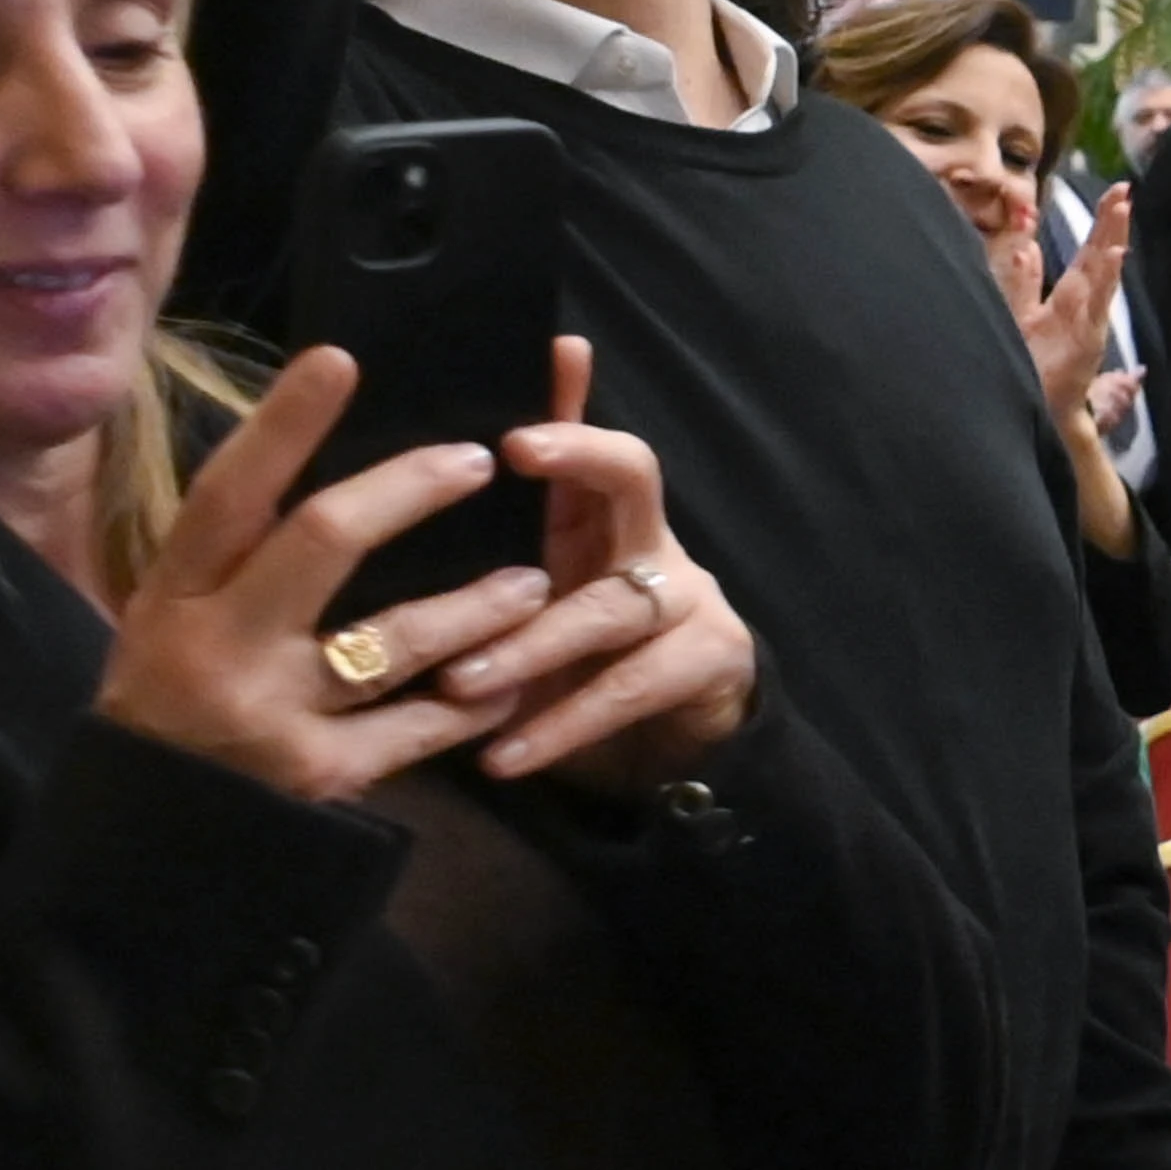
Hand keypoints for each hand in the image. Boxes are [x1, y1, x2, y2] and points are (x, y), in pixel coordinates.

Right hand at [93, 350, 564, 804]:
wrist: (154, 836)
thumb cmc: (174, 701)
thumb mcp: (175, 621)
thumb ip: (238, 559)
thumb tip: (318, 458)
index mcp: (175, 594)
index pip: (229, 491)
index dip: (284, 423)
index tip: (340, 359)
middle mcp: (218, 642)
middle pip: (322, 540)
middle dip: (406, 490)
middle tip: (477, 460)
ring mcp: (271, 710)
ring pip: (395, 640)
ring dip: (474, 606)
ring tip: (531, 580)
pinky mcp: (320, 775)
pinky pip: (419, 728)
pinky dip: (470, 703)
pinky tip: (512, 684)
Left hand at [435, 340, 761, 789]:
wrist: (676, 734)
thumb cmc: (584, 642)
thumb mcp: (544, 574)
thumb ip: (517, 511)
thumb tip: (489, 413)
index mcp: (604, 512)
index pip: (594, 438)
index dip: (569, 424)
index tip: (513, 426)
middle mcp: (651, 540)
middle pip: (633, 480)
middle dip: (578, 460)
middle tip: (511, 455)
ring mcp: (687, 601)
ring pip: (611, 607)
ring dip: (534, 643)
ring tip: (463, 681)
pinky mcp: (706, 665)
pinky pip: (628, 690)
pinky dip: (560, 725)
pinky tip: (501, 756)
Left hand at [1020, 188, 1129, 424]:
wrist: (1036, 408)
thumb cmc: (1030, 365)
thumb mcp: (1021, 315)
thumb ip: (1024, 282)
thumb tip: (1028, 246)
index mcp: (1070, 297)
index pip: (1089, 252)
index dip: (1101, 223)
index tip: (1114, 193)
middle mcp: (1083, 305)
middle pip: (1099, 255)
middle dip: (1111, 223)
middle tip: (1124, 189)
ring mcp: (1088, 321)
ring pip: (1102, 274)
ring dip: (1112, 241)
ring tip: (1122, 210)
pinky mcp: (1087, 339)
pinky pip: (1096, 304)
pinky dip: (1106, 280)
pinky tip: (1113, 257)